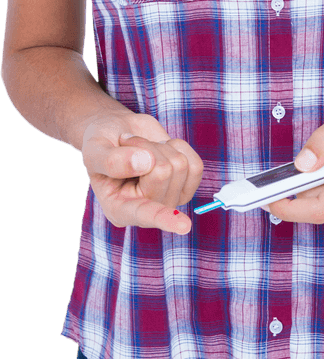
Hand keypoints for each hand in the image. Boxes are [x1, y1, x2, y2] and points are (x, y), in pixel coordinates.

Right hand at [81, 110, 203, 233]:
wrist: (118, 131)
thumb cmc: (101, 142)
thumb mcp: (93, 150)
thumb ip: (111, 161)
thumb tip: (147, 163)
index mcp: (119, 209)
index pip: (144, 213)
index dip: (164, 218)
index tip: (184, 226)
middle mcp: (147, 210)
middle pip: (164, 171)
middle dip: (146, 147)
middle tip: (129, 146)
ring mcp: (168, 200)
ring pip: (181, 165)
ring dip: (160, 146)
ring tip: (142, 149)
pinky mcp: (185, 187)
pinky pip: (196, 165)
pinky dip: (178, 147)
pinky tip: (161, 149)